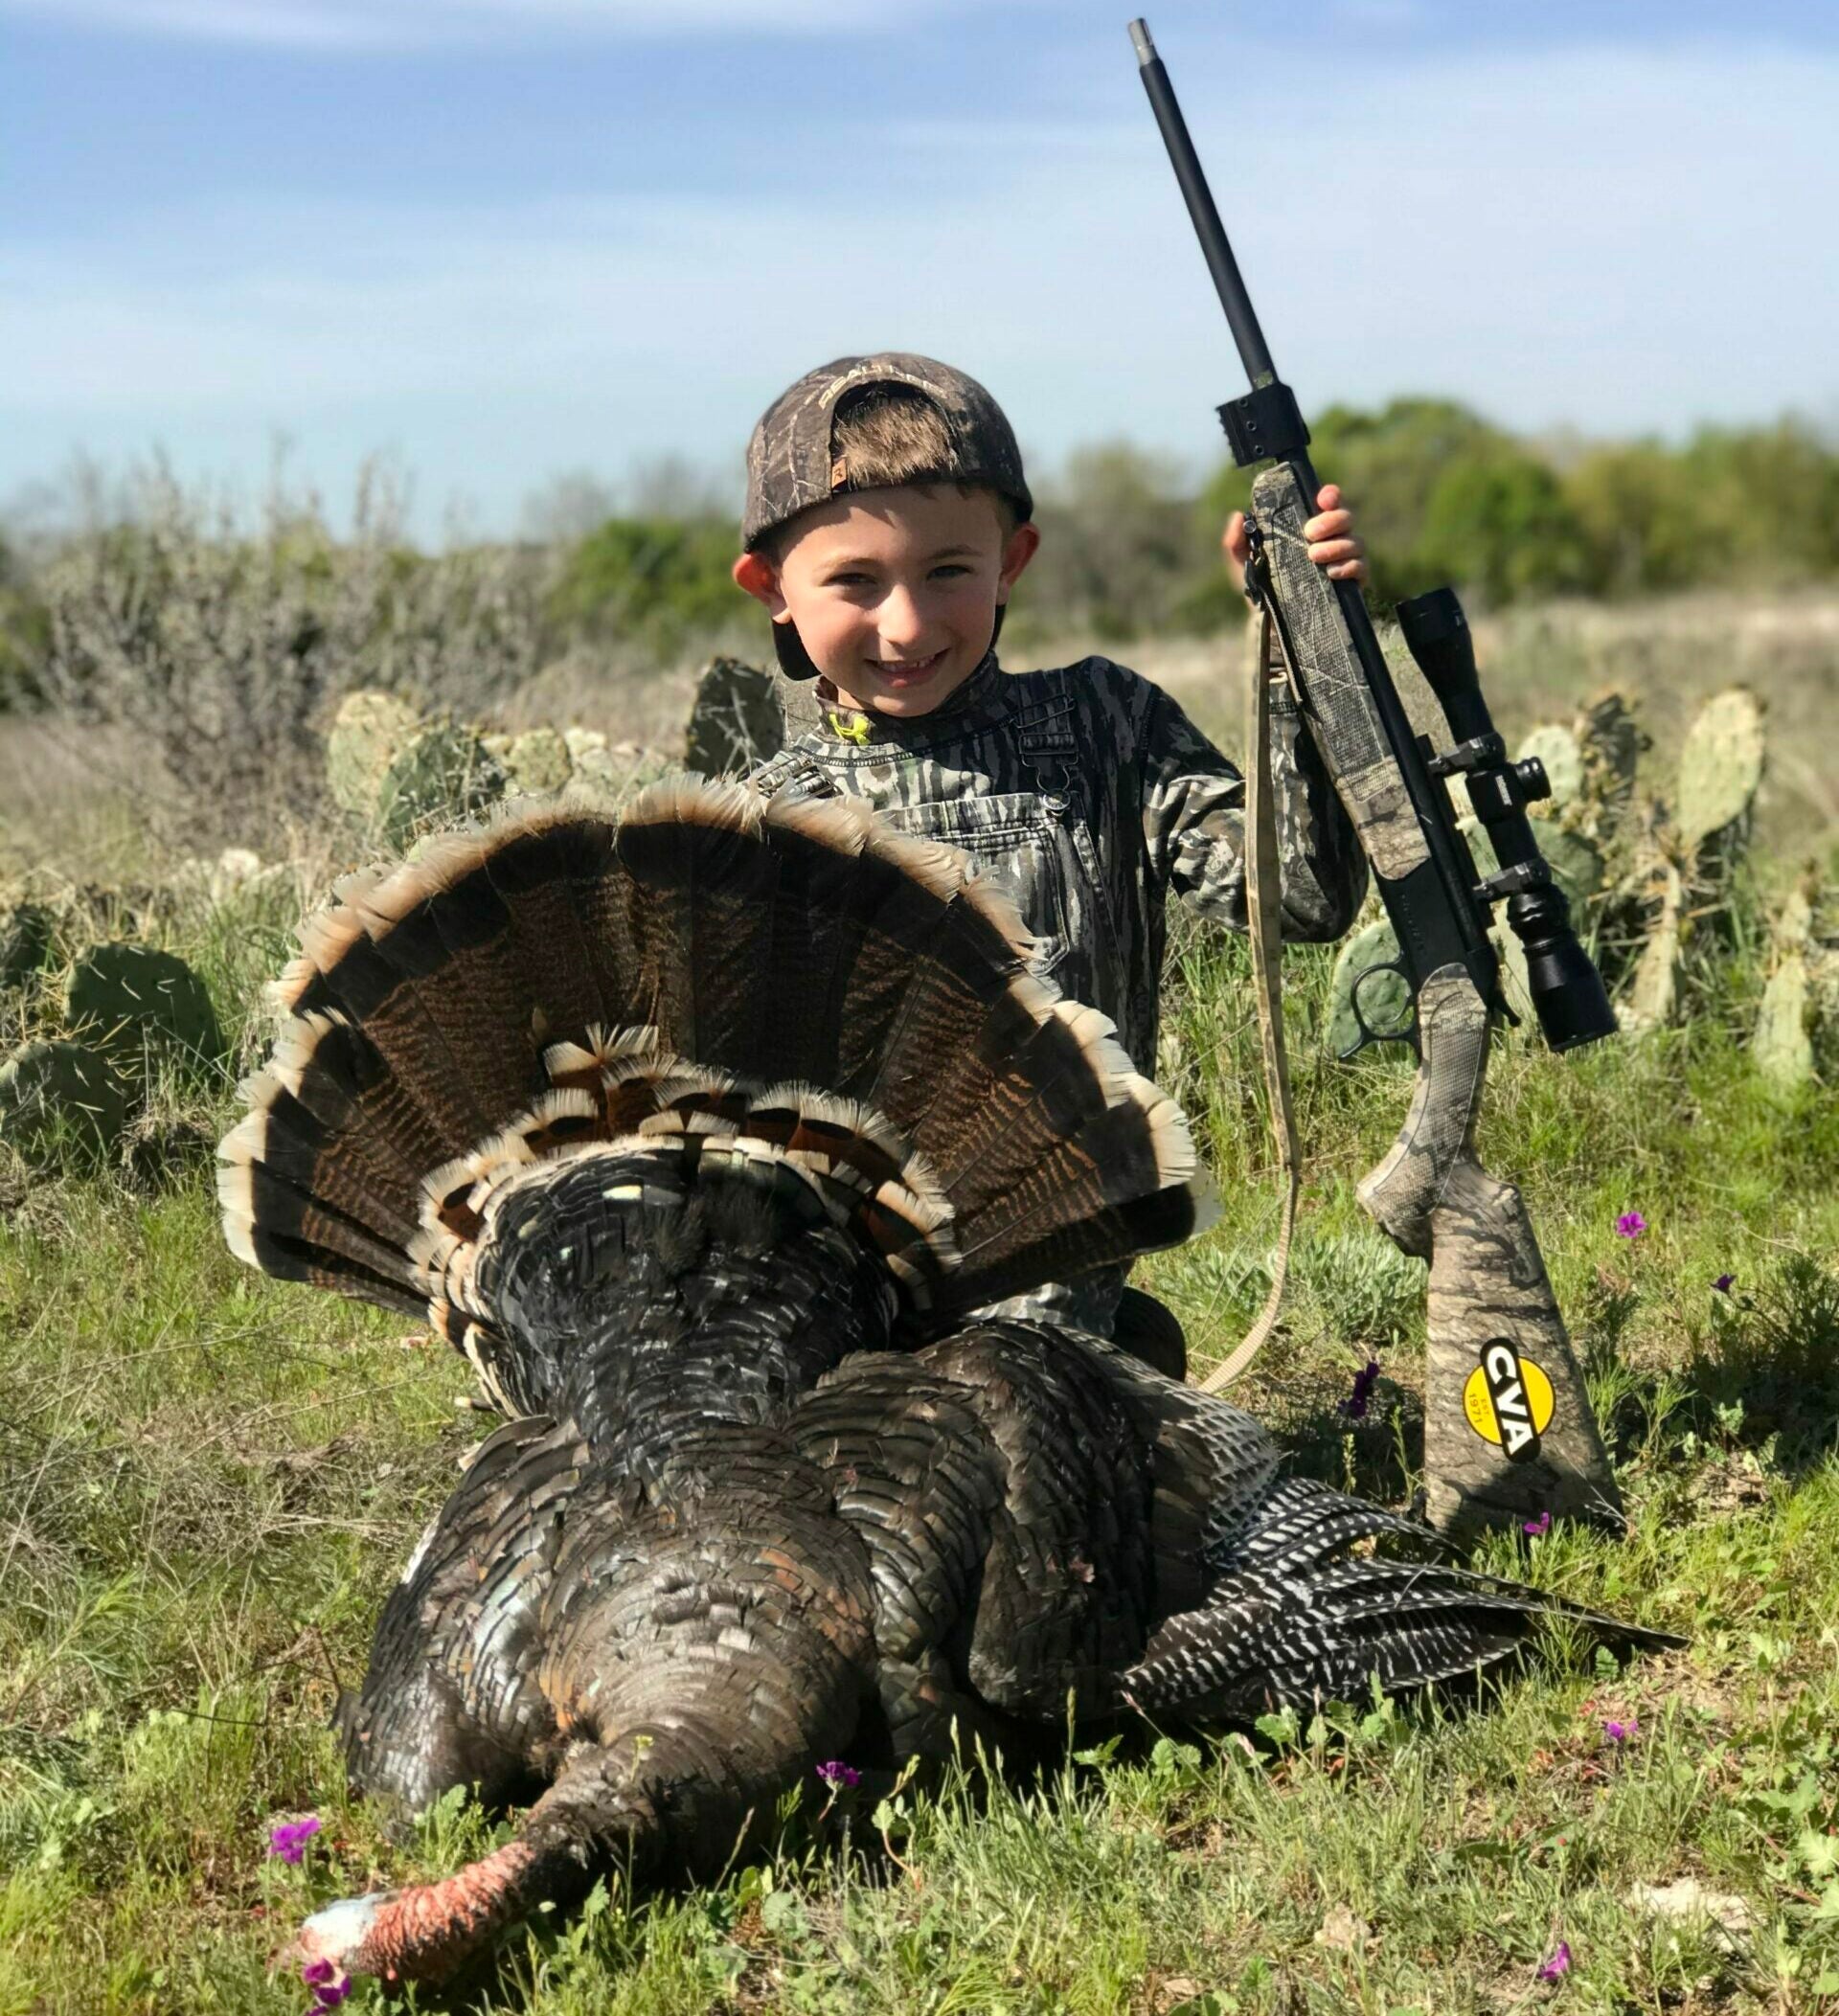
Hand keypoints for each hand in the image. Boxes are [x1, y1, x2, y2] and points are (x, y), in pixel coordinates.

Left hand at [1222, 483, 1366, 593]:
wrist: (1270, 622)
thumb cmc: (1260, 585)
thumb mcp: (1243, 564)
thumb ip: (1235, 542)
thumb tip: (1237, 516)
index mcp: (1310, 526)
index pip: (1329, 502)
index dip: (1331, 495)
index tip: (1322, 499)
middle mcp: (1331, 538)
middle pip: (1346, 517)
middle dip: (1331, 521)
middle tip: (1309, 533)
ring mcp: (1345, 559)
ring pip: (1356, 541)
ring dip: (1337, 545)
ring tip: (1313, 556)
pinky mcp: (1352, 581)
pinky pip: (1361, 567)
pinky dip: (1349, 566)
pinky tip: (1331, 573)